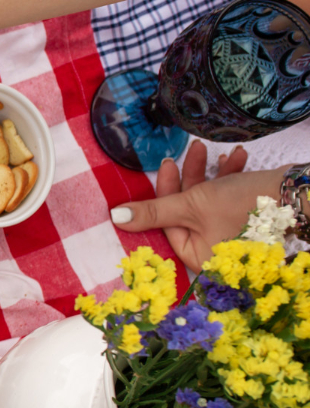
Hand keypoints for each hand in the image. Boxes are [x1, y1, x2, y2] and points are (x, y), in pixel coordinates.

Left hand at [110, 141, 275, 270]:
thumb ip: (153, 212)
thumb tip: (115, 218)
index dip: (164, 193)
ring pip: (207, 200)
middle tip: (193, 151)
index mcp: (198, 256)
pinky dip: (229, 178)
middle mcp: (213, 249)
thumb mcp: (191, 206)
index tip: (166, 165)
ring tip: (217, 151)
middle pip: (185, 211)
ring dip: (211, 173)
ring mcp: (230, 233)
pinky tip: (237, 158)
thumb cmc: (243, 204)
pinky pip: (228, 198)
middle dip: (190, 177)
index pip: (166, 224)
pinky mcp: (245, 217)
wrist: (298, 193)